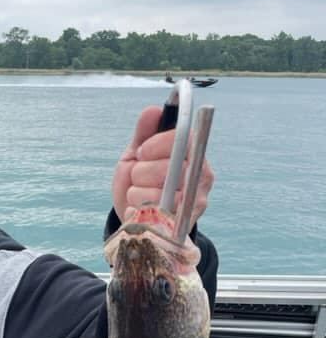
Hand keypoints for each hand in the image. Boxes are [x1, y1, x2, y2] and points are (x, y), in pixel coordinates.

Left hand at [111, 106, 213, 227]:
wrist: (138, 219)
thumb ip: (144, 134)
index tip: (142, 152)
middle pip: (166, 169)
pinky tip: (139, 212)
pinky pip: (150, 217)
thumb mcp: (137, 156)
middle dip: (140, 173)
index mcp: (194, 153)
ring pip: (156, 195)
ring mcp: (194, 203)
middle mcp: (201, 176)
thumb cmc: (140, 183)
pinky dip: (136, 213)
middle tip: (139, 178)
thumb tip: (152, 111)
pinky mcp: (183, 226)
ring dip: (136, 195)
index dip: (154, 146)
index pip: (179, 140)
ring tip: (139, 196)